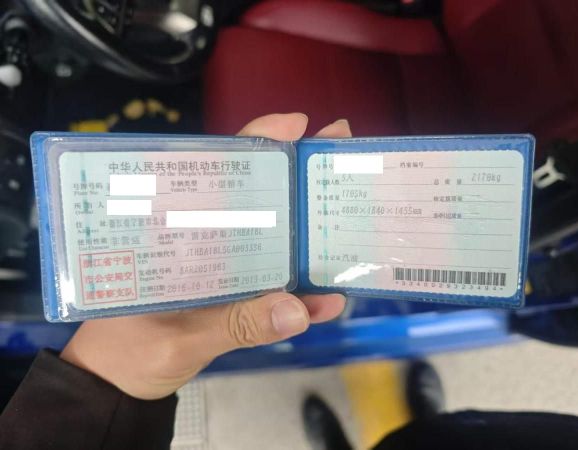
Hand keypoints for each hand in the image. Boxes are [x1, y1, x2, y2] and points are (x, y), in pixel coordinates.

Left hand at [60, 113, 351, 399]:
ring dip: (312, 231)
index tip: (296, 124)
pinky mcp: (239, 302)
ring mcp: (227, 273)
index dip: (257, 144)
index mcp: (180, 232)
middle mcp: (208, 243)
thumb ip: (233, 323)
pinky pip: (277, 294)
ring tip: (352, 219)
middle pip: (257, 199)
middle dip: (300, 174)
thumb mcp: (178, 337)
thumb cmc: (128, 351)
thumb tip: (295, 308)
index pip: (217, 174)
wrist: (120, 387)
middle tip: (341, 149)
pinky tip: (330, 300)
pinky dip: (303, 298)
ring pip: (275, 243)